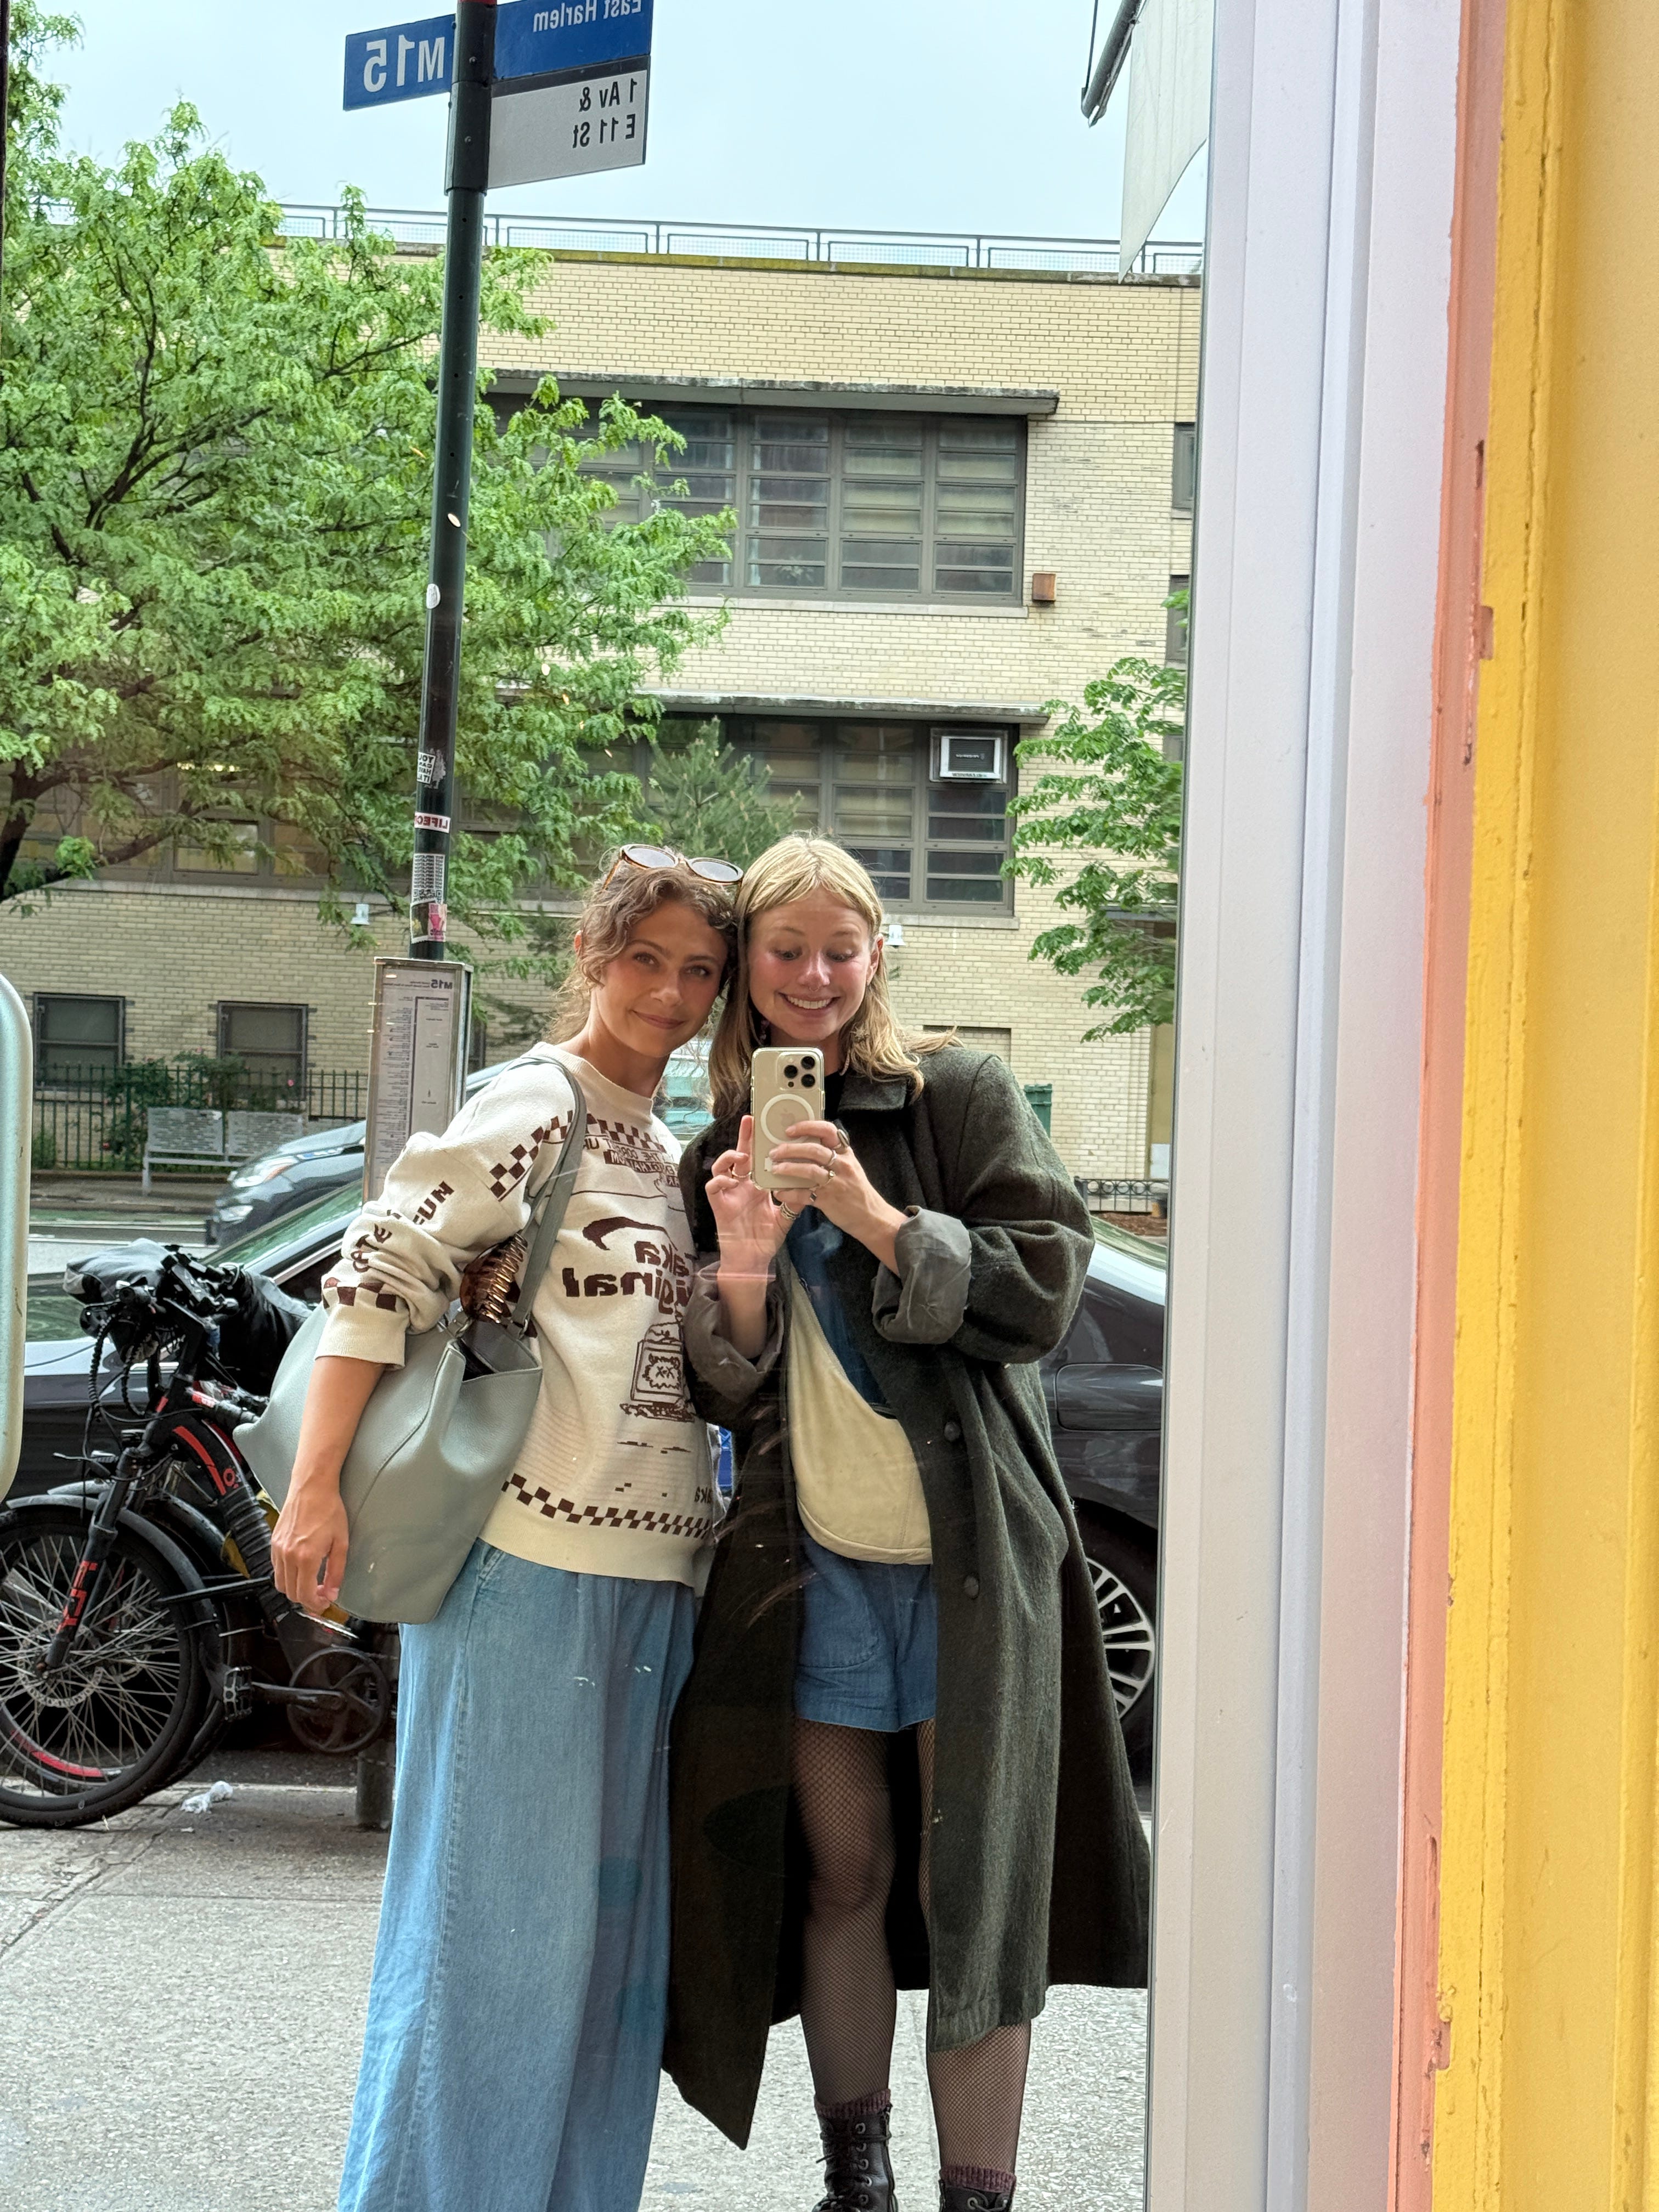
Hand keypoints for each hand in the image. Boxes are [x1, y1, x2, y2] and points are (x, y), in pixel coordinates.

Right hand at [272, 1474, 350, 1613]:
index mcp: (306, 1557)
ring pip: (280, 1584)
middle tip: (321, 1594)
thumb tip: (332, 1593)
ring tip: (312, 1583)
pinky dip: (287, 1576)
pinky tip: (301, 1569)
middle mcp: (288, 1556)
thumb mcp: (341, 1542)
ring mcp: (278, 1549)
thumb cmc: (328, 1510)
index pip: (305, 1595)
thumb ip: (336, 1571)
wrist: (311, 1487)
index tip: (325, 1603)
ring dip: (295, 1589)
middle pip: (290, 1594)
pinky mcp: (273, 1543)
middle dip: (306, 1599)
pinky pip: (276, 1569)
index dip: (316, 1605)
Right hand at [707, 1116, 788, 1273]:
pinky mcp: (718, 1205)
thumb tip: (812, 1184)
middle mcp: (742, 1186)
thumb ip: (795, 1200)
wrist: (752, 1260)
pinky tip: (731, 1181)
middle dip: (744, 1137)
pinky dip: (720, 1181)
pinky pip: (713, 1187)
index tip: (768, 1125)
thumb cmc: (766, 1239)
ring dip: (730, 1158)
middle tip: (750, 1119)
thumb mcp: (785, 1216)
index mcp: (756, 1186)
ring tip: (742, 1158)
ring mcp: (728, 1194)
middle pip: (740, 1155)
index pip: (758, 1159)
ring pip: (721, 1167)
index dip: (760, 1142)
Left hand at [763, 1120, 906, 1269]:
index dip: (807, 1127)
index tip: (790, 1130)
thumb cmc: (856, 1189)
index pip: (828, 1130)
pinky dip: (789, 1193)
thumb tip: (805, 1143)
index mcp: (846, 1153)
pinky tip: (779, 1192)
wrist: (871, 1216)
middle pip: (813, 1150)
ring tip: (774, 1168)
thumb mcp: (850, 1166)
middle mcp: (842, 1165)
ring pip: (808, 1170)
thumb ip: (833, 1154)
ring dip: (788, 1168)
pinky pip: (804, 1194)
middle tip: (775, 1151)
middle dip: (790, 1149)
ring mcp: (836, 1182)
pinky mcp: (828, 1200)